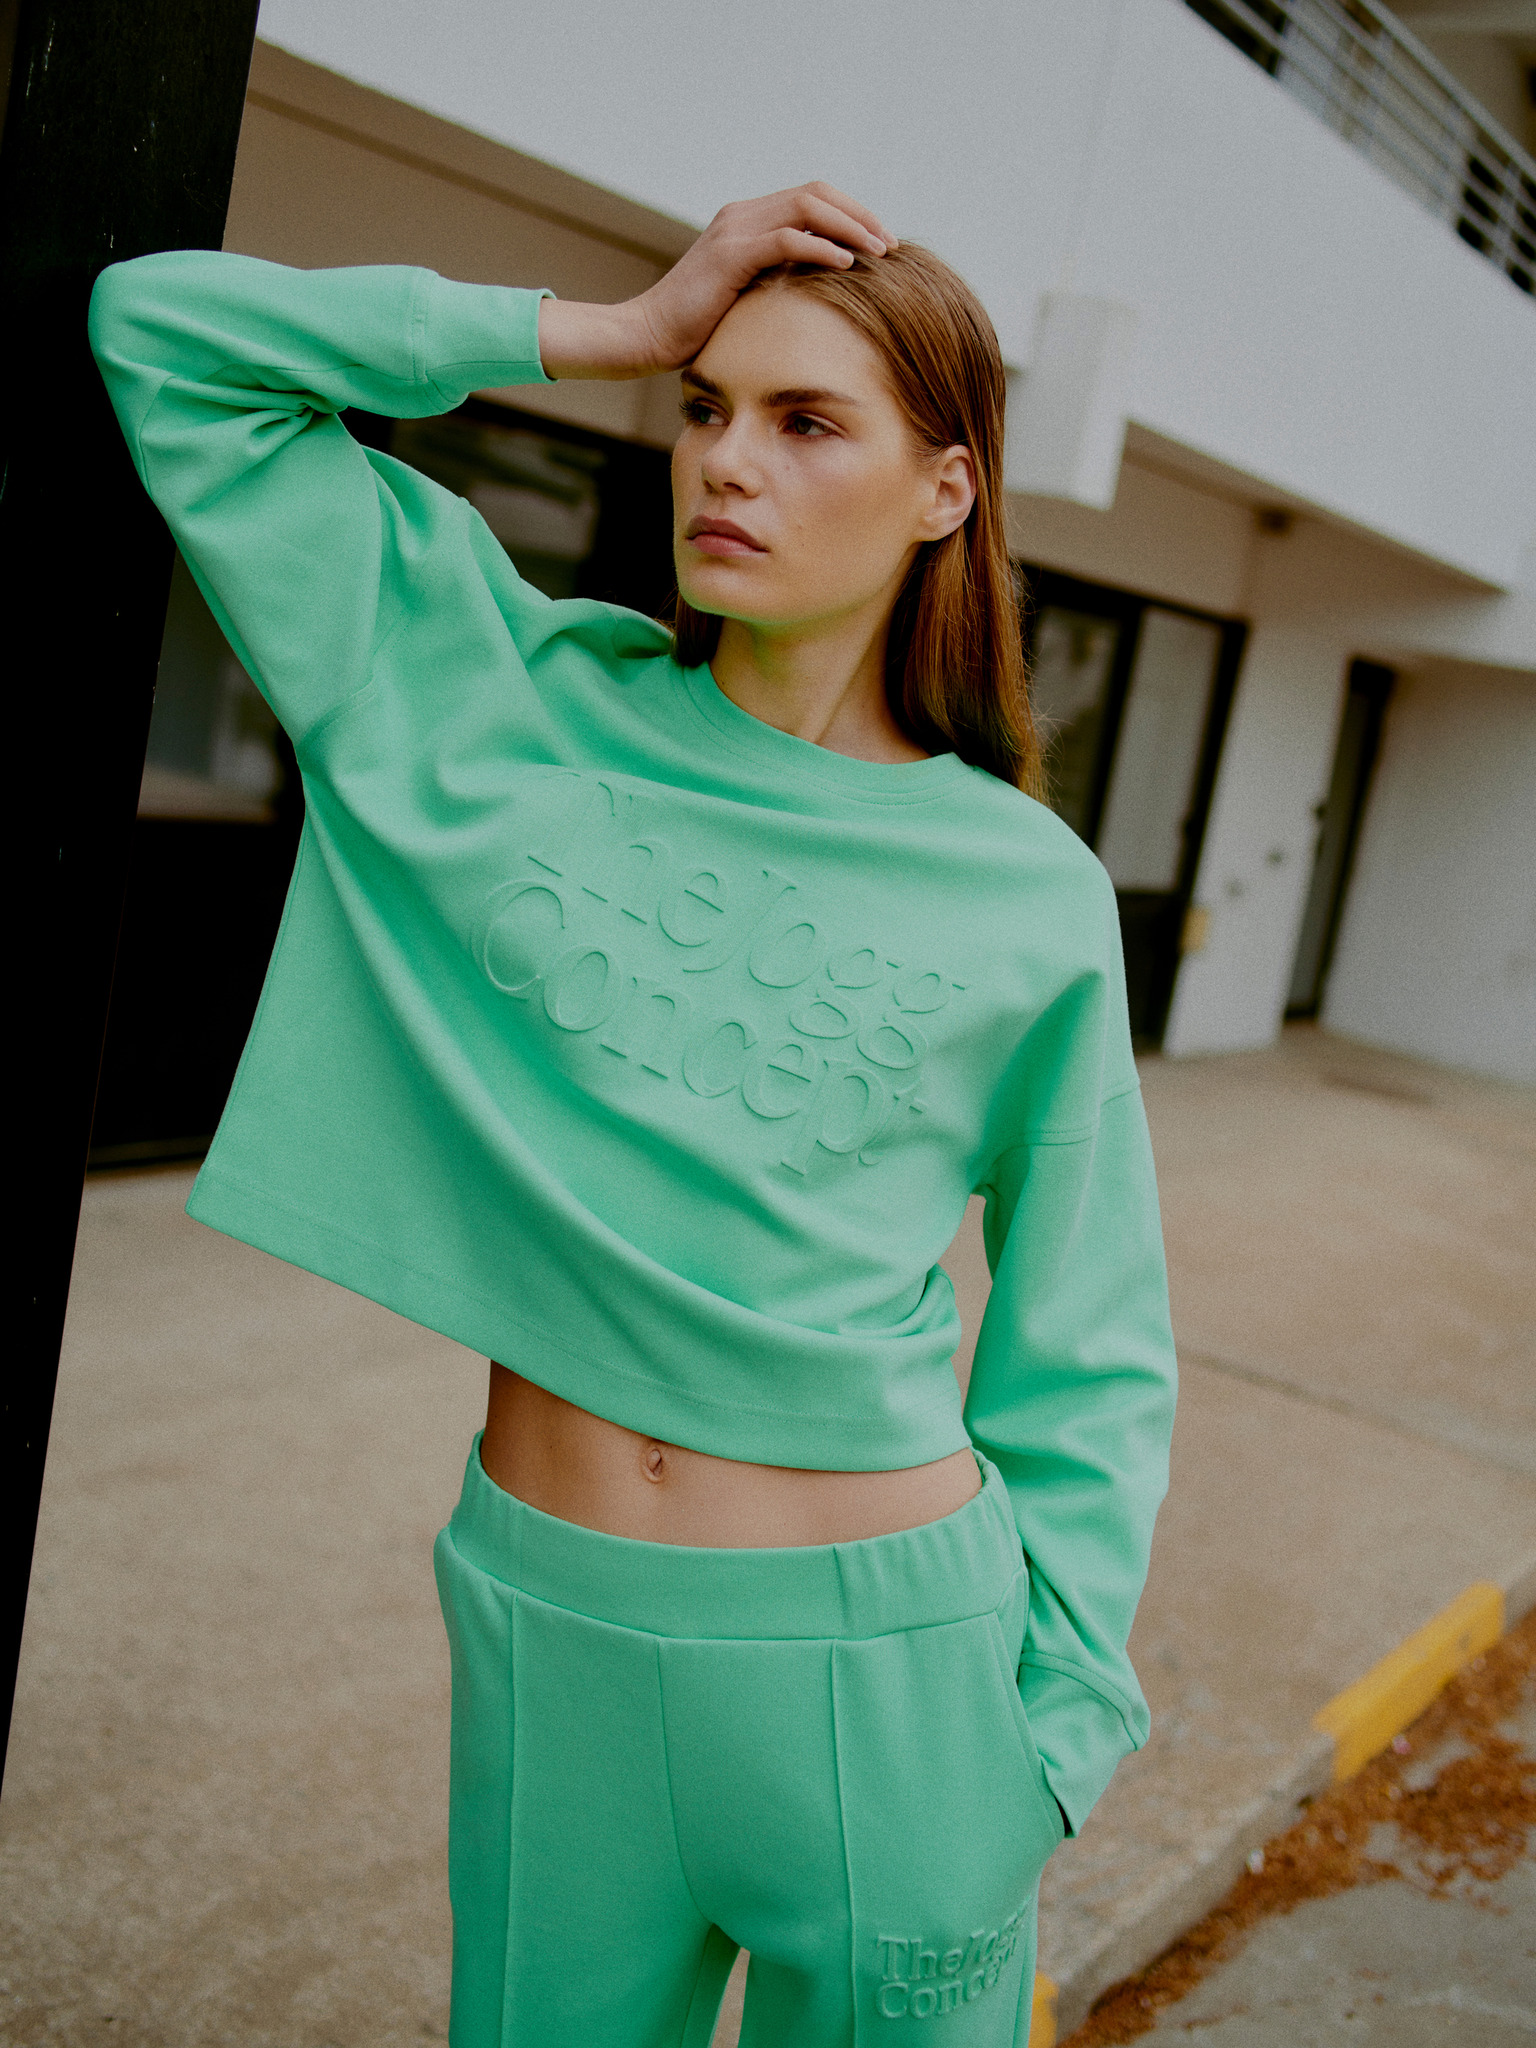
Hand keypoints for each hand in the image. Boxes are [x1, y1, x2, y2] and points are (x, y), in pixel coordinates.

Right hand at [536, 183, 895, 380]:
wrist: (645, 336)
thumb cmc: (692, 331)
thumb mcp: (743, 299)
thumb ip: (774, 283)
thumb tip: (817, 295)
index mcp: (746, 221)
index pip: (811, 198)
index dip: (850, 214)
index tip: (880, 241)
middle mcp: (741, 215)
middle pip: (817, 193)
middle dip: (860, 214)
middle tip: (891, 242)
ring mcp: (734, 230)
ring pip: (807, 207)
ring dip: (850, 227)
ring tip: (880, 250)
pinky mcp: (730, 255)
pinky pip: (787, 239)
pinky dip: (822, 247)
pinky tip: (848, 264)